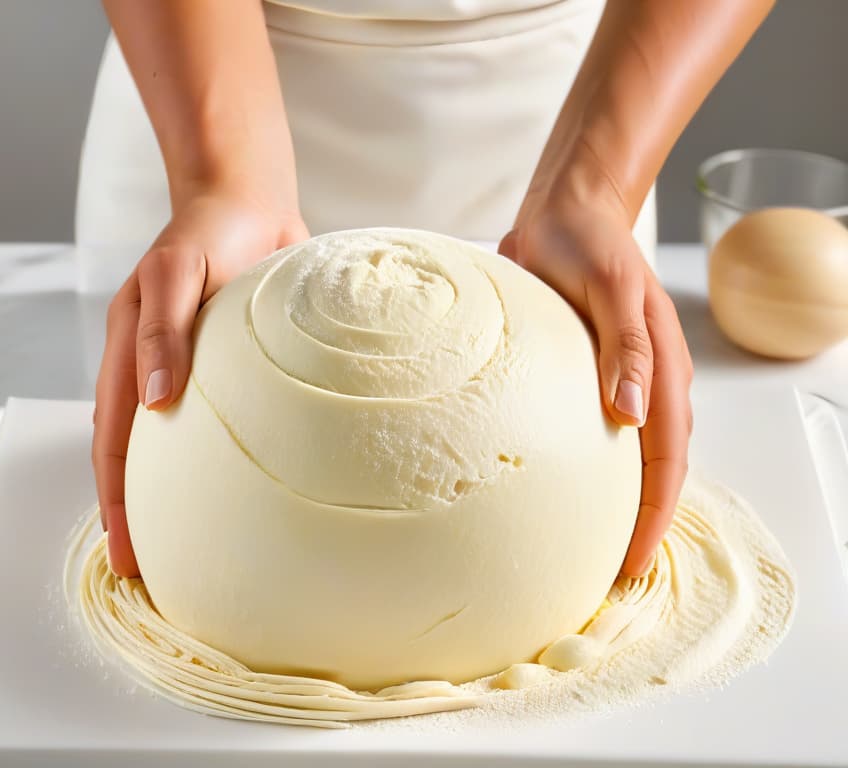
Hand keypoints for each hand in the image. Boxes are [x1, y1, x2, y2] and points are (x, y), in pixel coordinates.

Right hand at [93, 191, 308, 576]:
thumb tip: (154, 400)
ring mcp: (187, 373)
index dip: (117, 503)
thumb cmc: (209, 233)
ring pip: (170, 448)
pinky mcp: (225, 370)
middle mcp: (152, 371)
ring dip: (172, 496)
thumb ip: (163, 331)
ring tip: (189, 546)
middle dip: (137, 516)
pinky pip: (212, 426)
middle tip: (153, 573)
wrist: (246, 203)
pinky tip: (232, 491)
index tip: (128, 555)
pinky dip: (210, 463)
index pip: (115, 444)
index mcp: (128, 354)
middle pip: (134, 458)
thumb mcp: (176, 274)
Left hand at [500, 177, 692, 577]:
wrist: (565, 210)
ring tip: (585, 550)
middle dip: (637, 525)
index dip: (650, 515)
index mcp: (658, 367)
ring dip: (614, 503)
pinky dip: (588, 470)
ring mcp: (616, 381)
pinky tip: (560, 492)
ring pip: (624, 457)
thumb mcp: (607, 286)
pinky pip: (592, 434)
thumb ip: (623, 344)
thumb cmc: (585, 242)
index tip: (627, 563)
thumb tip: (629, 412)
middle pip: (652, 470)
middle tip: (604, 578)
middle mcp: (644, 383)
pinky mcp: (584, 376)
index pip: (664, 458)